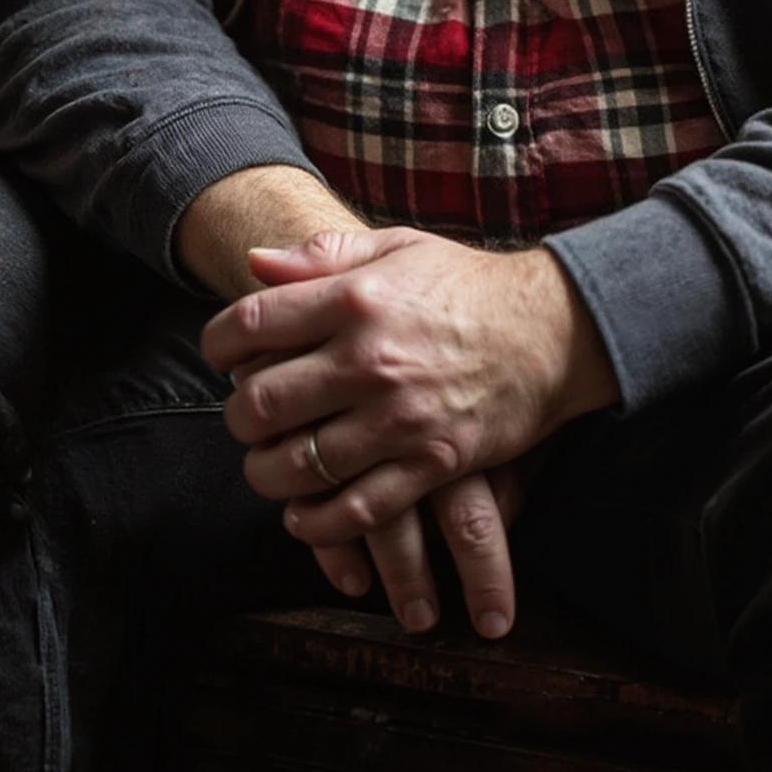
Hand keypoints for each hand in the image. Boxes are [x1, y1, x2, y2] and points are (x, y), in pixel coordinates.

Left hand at [201, 226, 616, 619]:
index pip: (250, 324)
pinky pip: (355, 511)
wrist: (553, 329)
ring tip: (269, 465)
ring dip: (267, 474)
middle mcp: (369, 358)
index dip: (217, 344)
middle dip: (238, 417)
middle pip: (262, 403)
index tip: (220, 355)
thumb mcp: (397, 247)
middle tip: (246, 417)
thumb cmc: (467, 285)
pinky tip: (303, 514)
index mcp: (355, 297)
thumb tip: (252, 263)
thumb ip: (323, 254)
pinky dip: (317, 524)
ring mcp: (399, 417)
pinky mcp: (430, 463)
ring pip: (298, 466)